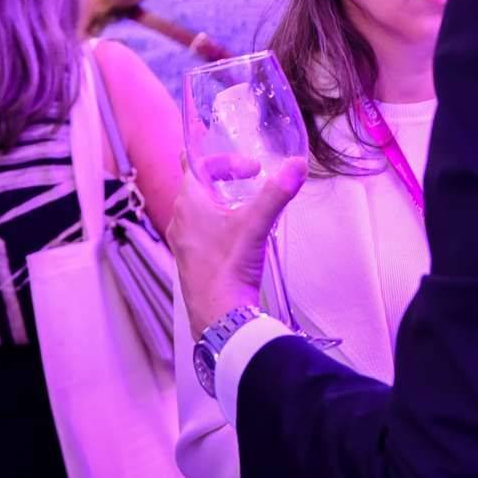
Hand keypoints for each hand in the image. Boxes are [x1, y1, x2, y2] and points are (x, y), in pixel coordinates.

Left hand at [167, 156, 306, 338]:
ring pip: (198, 209)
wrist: (220, 318)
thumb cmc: (229, 268)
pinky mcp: (192, 261)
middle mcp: (180, 220)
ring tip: (245, 205)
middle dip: (224, 177)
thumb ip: (277, 192)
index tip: (252, 168)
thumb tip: (297, 164)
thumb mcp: (256, 224)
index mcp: (189, 204)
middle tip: (251, 180)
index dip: (225, 159)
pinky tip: (237, 236)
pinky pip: (200, 231)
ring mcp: (184, 243)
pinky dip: (217, 223)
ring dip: (220, 200)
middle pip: (198, 185)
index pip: (197, 164)